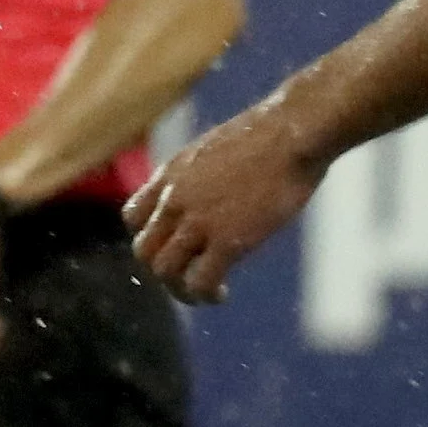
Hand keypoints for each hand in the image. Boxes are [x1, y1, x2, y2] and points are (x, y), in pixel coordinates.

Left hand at [128, 105, 326, 303]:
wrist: (293, 131)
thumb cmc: (270, 133)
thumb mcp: (216, 148)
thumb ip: (202, 173)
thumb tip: (216, 183)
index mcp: (170, 175)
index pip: (134, 217)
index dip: (151, 237)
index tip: (176, 244)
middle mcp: (174, 200)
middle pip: (144, 250)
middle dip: (164, 269)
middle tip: (192, 275)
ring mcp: (198, 222)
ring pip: (164, 271)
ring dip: (181, 289)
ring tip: (207, 292)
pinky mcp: (228, 240)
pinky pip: (200, 282)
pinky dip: (204, 295)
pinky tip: (221, 293)